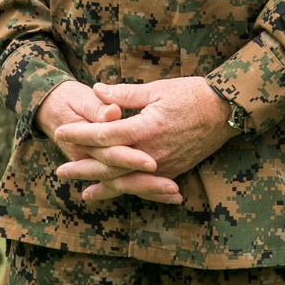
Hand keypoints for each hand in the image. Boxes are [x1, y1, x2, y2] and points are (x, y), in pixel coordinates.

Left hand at [54, 76, 231, 203]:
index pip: (104, 134)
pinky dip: (128, 191)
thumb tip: (97, 91)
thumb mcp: (157, 89)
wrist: (225, 111)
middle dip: (83, 167)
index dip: (80, 133)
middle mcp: (151, 153)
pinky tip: (118, 195)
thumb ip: (125, 93)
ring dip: (103, 186)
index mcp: (145, 128)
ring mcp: (163, 166)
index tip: (60, 131)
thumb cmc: (191, 94)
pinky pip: (144, 186)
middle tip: (60, 171)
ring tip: (83, 193)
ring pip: (127, 181)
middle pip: (110, 165)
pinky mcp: (173, 172)